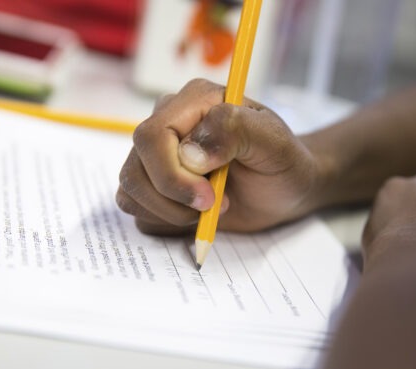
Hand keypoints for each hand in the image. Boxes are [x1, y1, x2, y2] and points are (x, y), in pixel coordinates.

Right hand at [116, 79, 323, 234]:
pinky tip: (194, 215)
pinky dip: (162, 221)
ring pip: (130, 191)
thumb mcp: (274, 142)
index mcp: (193, 102)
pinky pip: (135, 208)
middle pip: (135, 168)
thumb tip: (188, 154)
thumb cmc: (282, 162)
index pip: (151, 136)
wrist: (284, 189)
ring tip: (209, 210)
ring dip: (169, 213)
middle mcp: (168, 125)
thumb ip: (236, 131)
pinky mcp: (154, 185)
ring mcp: (156, 156)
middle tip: (215, 206)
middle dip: (173, 199)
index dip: (173, 175)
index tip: (210, 198)